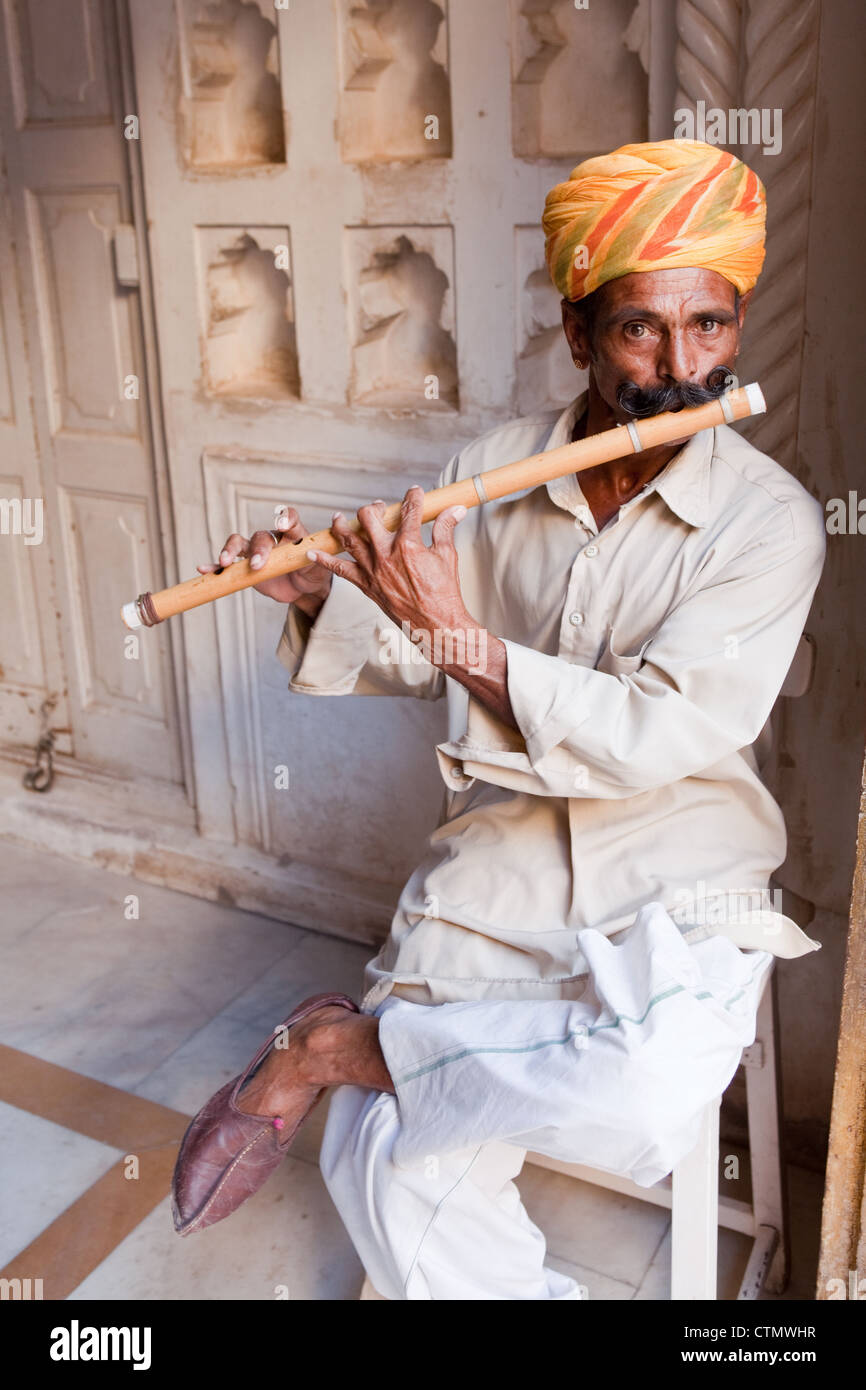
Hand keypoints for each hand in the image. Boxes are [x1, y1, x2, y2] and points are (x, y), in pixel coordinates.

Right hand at [196, 507, 332, 613]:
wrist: (303, 587)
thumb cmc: (313, 570)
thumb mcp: (321, 563)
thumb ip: (317, 553)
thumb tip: (323, 540)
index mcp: (292, 534)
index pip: (289, 518)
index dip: (285, 518)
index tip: (282, 524)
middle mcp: (271, 539)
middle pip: (260, 536)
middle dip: (258, 550)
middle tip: (258, 564)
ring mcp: (255, 552)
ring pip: (238, 543)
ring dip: (230, 550)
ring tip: (225, 562)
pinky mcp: (245, 567)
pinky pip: (227, 565)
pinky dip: (215, 566)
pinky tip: (204, 569)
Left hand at [307, 486, 471, 653]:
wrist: (435, 624)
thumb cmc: (444, 592)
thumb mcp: (447, 556)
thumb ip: (445, 528)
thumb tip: (455, 509)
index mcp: (408, 544)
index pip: (408, 510)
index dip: (412, 497)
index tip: (414, 492)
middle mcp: (385, 554)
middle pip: (369, 517)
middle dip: (373, 507)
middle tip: (379, 507)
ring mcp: (373, 570)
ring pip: (349, 538)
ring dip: (342, 524)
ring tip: (338, 517)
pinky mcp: (366, 585)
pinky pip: (339, 570)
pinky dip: (323, 561)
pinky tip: (311, 552)